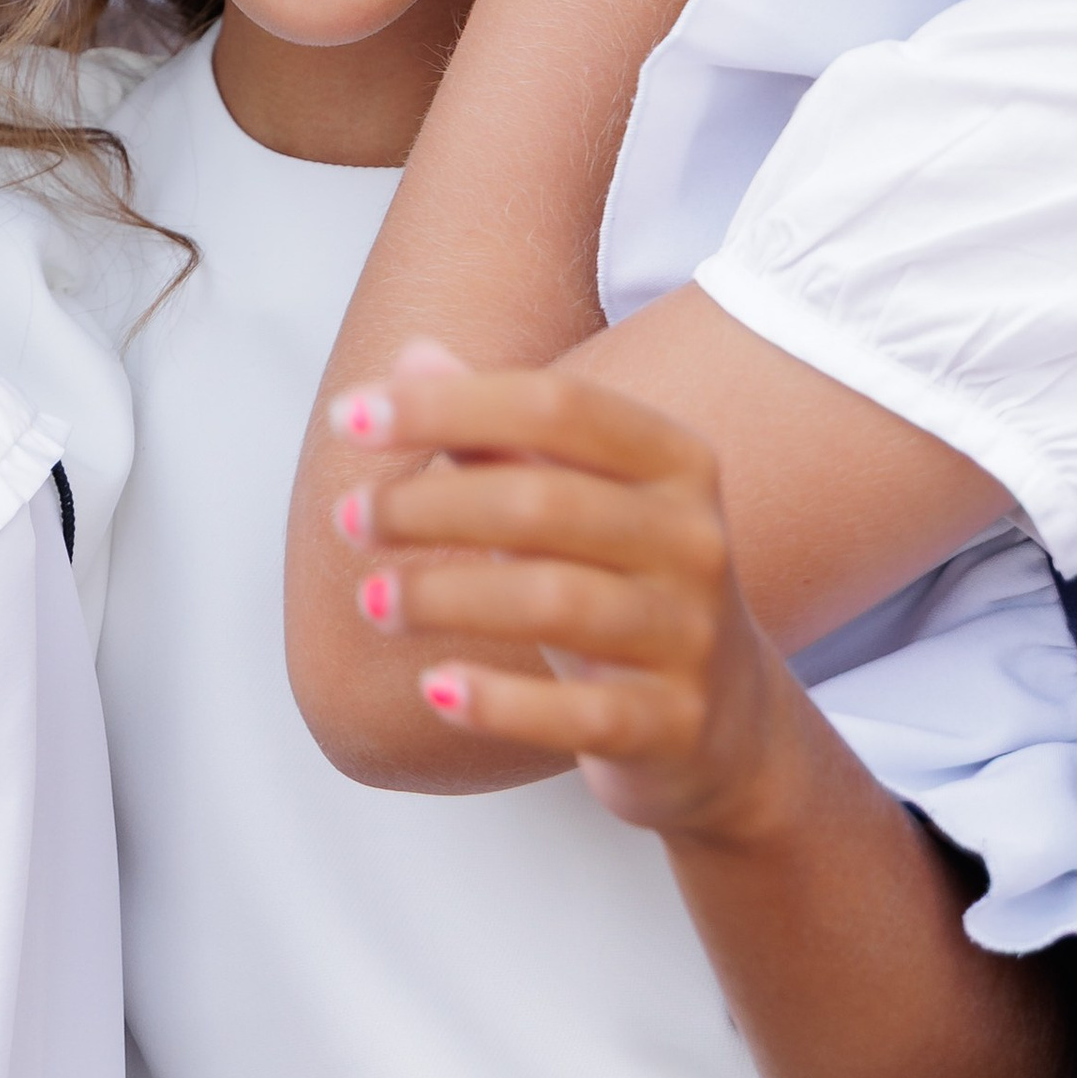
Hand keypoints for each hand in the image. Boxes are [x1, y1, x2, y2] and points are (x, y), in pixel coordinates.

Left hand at [329, 345, 814, 844]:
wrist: (729, 725)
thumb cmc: (621, 584)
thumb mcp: (574, 500)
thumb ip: (496, 431)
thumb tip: (410, 352)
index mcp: (674, 459)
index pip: (554, 406)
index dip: (447, 404)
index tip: (347, 415)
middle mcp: (693, 537)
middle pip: (544, 502)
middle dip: (430, 506)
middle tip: (348, 520)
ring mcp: (690, 634)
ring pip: (555, 602)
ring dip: (445, 597)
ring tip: (371, 598)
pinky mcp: (673, 725)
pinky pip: (579, 713)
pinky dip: (501, 702)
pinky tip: (435, 689)